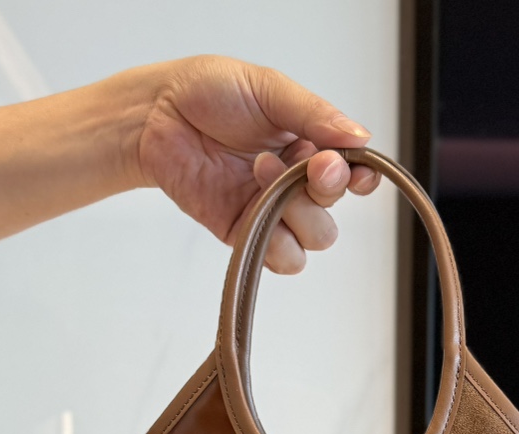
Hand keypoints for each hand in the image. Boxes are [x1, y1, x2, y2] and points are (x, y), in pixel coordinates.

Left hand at [132, 55, 381, 273]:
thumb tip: (360, 137)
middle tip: (301, 162)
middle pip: (333, 213)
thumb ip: (315, 115)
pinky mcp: (245, 232)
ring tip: (259, 172)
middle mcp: (295, 184)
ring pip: (314, 240)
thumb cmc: (208, 92)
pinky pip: (281, 259)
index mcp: (310, 147)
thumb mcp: (269, 89)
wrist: (156, 114)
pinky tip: (255, 207)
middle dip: (323, 191)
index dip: (361, 179)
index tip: (353, 171)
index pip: (353, 175)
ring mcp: (271, 211)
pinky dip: (277, 243)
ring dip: (296, 214)